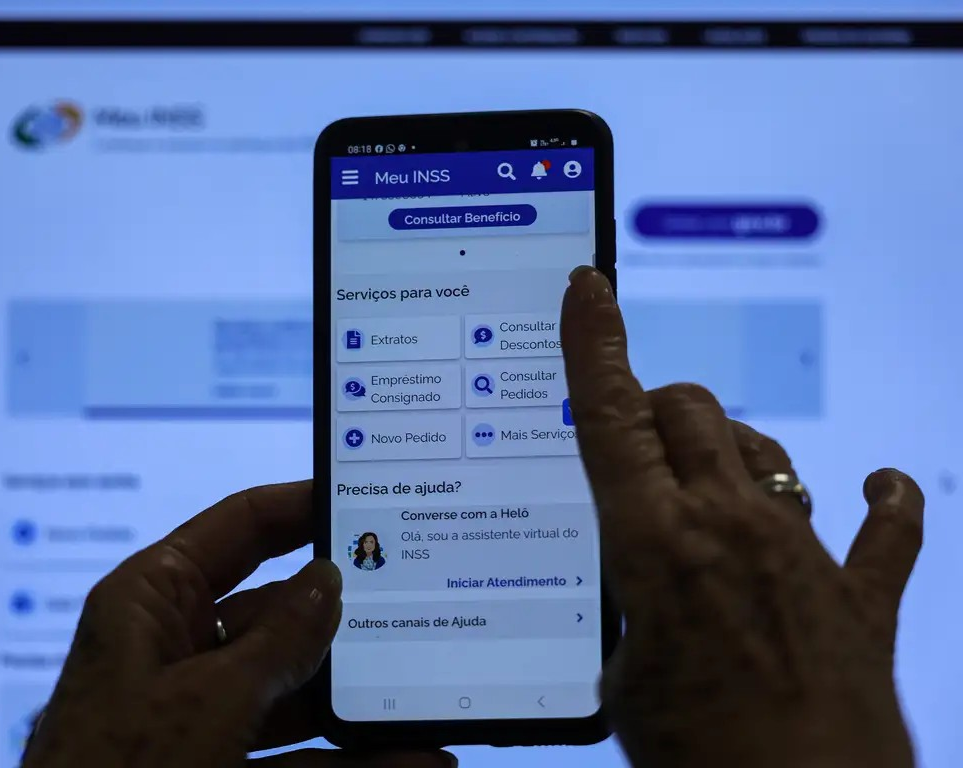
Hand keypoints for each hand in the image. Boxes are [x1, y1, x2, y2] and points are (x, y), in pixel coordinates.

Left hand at [21, 481, 455, 767]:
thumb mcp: (210, 698)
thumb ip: (280, 637)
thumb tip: (329, 577)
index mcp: (153, 602)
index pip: (238, 528)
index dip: (301, 506)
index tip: (365, 499)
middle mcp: (177, 649)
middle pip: (279, 613)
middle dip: (346, 620)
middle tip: (415, 604)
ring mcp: (200, 715)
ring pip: (296, 691)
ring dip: (360, 702)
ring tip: (426, 697)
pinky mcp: (218, 764)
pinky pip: (298, 753)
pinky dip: (352, 761)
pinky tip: (412, 759)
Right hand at [561, 266, 923, 767]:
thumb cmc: (701, 758)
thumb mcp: (624, 675)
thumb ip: (634, 610)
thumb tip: (648, 594)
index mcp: (656, 540)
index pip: (612, 414)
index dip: (595, 342)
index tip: (589, 289)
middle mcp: (732, 522)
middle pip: (691, 408)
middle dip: (656, 404)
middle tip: (635, 437)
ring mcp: (802, 551)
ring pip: (764, 449)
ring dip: (730, 449)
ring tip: (712, 481)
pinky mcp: (859, 594)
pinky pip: (886, 529)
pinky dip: (879, 504)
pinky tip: (876, 486)